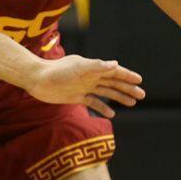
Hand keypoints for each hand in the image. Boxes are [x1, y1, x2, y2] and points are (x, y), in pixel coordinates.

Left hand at [25, 55, 145, 117]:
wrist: (38, 79)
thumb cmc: (57, 71)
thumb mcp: (78, 67)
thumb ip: (97, 66)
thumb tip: (115, 64)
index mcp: (93, 67)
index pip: (114, 71)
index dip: (127, 75)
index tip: (139, 80)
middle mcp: (90, 76)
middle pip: (113, 82)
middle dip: (128, 88)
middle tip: (142, 95)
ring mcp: (84, 87)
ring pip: (106, 92)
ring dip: (119, 97)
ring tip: (133, 103)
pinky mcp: (76, 96)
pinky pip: (93, 102)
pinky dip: (102, 107)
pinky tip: (112, 115)